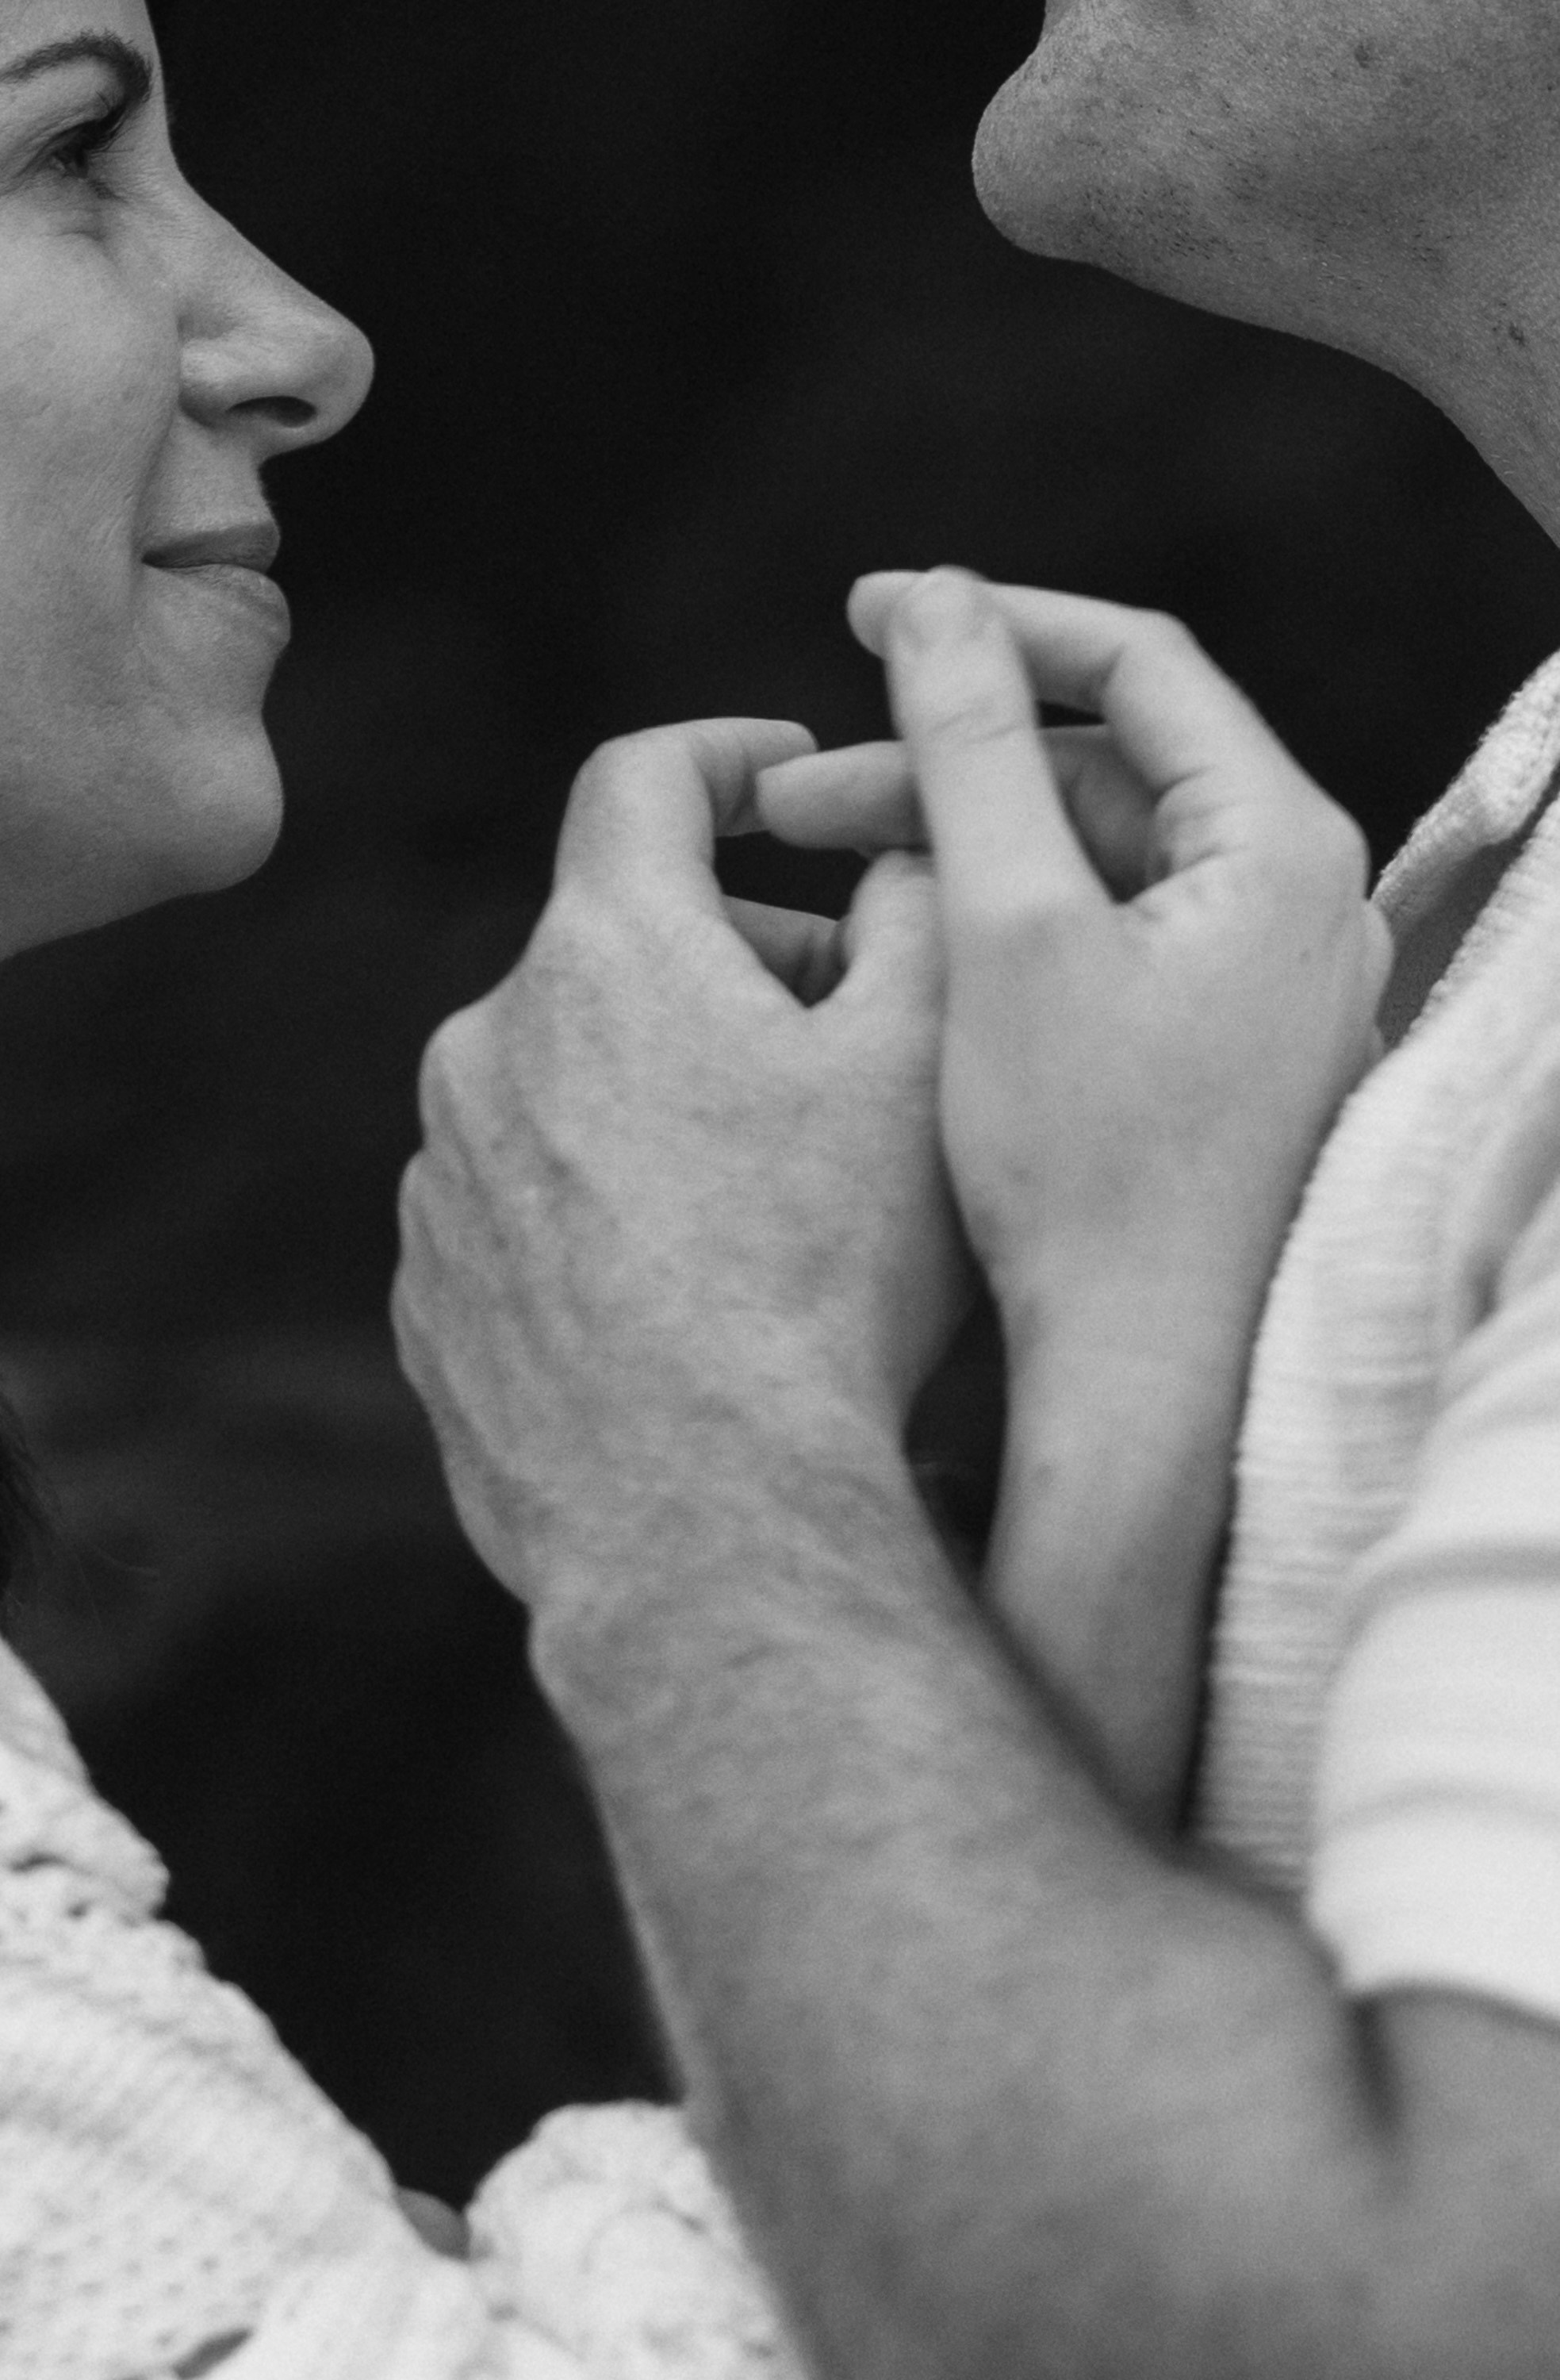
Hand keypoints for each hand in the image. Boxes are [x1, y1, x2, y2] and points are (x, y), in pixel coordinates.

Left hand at [393, 718, 969, 1609]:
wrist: (710, 1525)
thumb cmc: (834, 1284)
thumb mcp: (927, 1066)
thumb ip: (922, 906)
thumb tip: (898, 855)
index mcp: (604, 954)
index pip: (643, 779)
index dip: (728, 754)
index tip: (785, 778)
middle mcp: (486, 1045)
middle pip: (617, 944)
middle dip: (734, 960)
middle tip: (845, 1032)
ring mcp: (444, 1180)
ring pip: (568, 1080)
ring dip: (664, 1089)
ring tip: (778, 1187)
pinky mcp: (433, 1297)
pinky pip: (525, 1203)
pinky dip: (604, 1203)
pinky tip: (698, 1287)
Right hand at [760, 570, 1391, 1369]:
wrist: (1139, 1378)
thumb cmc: (1083, 1171)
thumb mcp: (1004, 931)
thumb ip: (968, 747)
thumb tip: (935, 599)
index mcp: (1279, 845)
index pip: (1136, 661)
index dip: (988, 625)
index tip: (862, 613)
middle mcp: (1299, 900)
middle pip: (1105, 768)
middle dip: (942, 764)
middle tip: (795, 799)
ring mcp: (1266, 980)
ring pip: (1095, 857)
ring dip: (961, 846)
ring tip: (815, 873)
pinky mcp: (1222, 1047)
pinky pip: (1109, 936)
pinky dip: (1007, 921)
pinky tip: (903, 943)